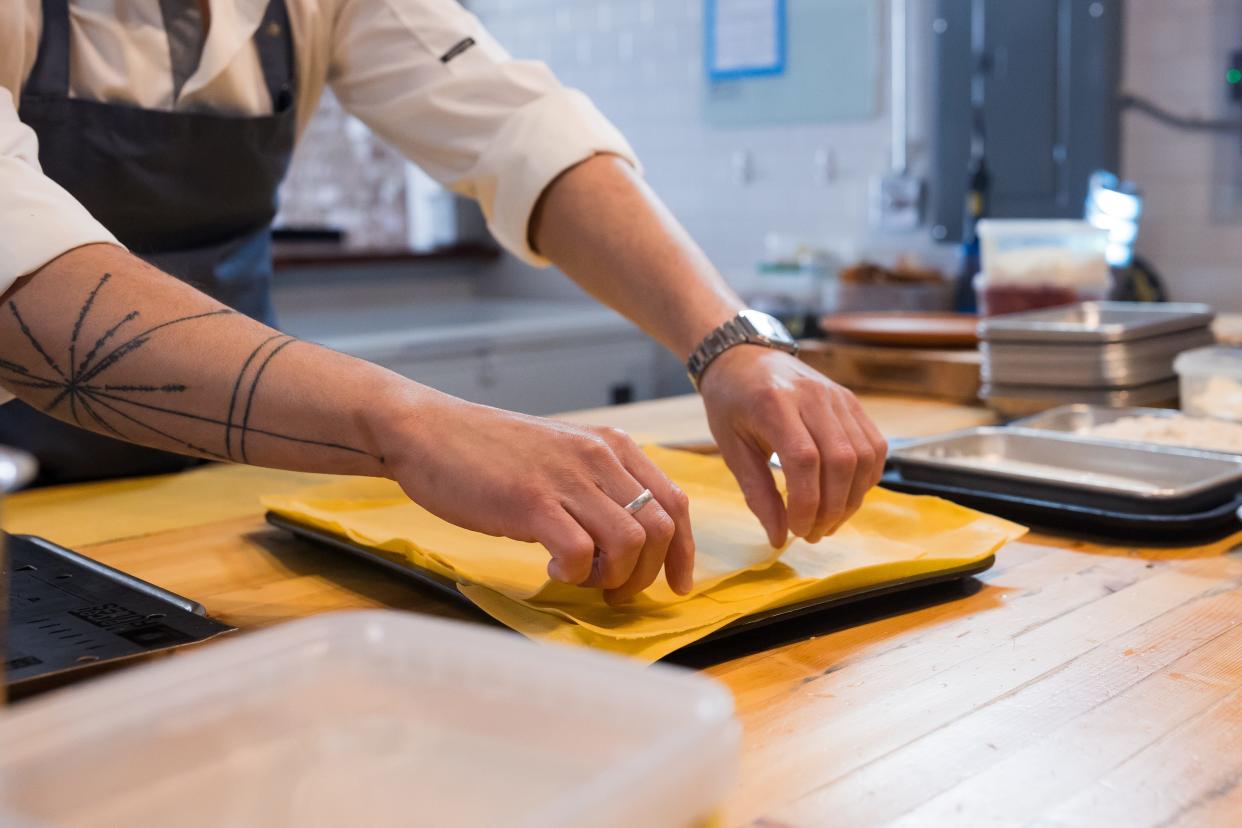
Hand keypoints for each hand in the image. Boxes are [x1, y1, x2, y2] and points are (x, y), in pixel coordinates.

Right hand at [371, 388, 694, 602]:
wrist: (428, 430)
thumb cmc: (490, 451)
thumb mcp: (561, 456)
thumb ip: (597, 485)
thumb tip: (629, 539)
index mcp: (611, 446)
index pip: (675, 502)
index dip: (684, 551)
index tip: (677, 584)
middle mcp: (598, 458)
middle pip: (661, 528)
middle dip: (647, 574)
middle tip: (614, 593)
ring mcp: (566, 479)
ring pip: (631, 543)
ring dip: (612, 577)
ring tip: (581, 579)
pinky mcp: (532, 502)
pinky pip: (580, 553)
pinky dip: (573, 575)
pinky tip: (549, 569)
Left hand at [698, 347, 887, 545]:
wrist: (744, 357)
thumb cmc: (731, 403)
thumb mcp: (730, 447)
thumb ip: (757, 492)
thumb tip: (779, 537)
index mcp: (775, 404)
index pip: (804, 460)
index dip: (806, 503)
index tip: (795, 530)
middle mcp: (813, 396)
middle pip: (841, 460)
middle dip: (831, 508)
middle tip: (812, 534)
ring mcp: (838, 397)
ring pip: (864, 455)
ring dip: (852, 498)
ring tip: (828, 521)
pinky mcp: (852, 401)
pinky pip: (874, 445)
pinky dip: (866, 478)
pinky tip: (845, 496)